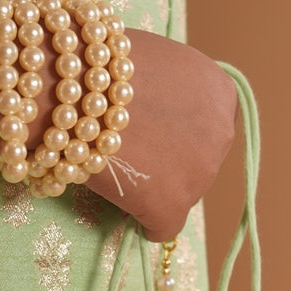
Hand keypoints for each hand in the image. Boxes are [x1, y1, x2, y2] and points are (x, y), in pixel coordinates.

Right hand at [85, 31, 239, 240]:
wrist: (70, 92)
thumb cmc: (98, 67)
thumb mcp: (152, 62)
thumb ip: (167, 87)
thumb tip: (159, 113)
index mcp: (219, 91)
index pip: (207, 124)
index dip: (176, 131)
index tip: (152, 134)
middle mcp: (220, 132)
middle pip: (198, 161)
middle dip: (168, 161)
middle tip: (133, 156)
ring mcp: (200, 172)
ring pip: (181, 193)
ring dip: (154, 189)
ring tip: (120, 175)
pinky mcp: (172, 206)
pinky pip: (163, 228)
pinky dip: (145, 223)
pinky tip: (127, 213)